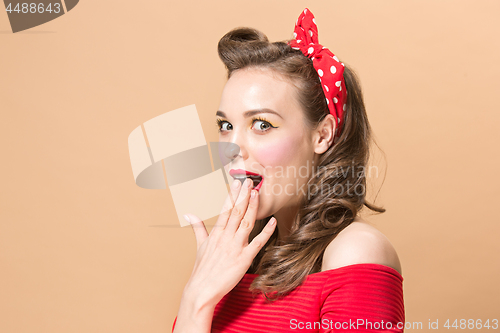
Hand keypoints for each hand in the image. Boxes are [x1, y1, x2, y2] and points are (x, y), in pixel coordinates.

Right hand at [182, 178, 276, 307]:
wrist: (201, 291)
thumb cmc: (201, 270)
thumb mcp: (200, 245)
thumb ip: (197, 228)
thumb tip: (188, 214)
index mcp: (216, 233)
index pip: (225, 210)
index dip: (231, 195)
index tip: (236, 183)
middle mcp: (225, 237)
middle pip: (235, 212)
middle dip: (242, 195)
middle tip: (249, 181)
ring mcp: (235, 247)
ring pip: (245, 222)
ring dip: (252, 207)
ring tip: (257, 193)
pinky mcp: (244, 258)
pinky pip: (257, 242)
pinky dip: (266, 231)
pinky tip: (272, 221)